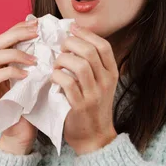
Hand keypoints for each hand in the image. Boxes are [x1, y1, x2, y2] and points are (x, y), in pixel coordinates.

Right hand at [0, 18, 38, 153]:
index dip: (18, 28)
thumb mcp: (32, 77)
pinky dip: (11, 71)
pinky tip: (27, 74)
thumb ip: (32, 60)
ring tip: (34, 59)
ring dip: (15, 53)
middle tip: (36, 32)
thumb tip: (45, 37)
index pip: (3, 38)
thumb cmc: (29, 106)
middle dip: (16, 34)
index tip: (36, 24)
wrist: (21, 134)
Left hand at [51, 23, 118, 154]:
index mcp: (112, 73)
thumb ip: (92, 64)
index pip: (103, 45)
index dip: (86, 33)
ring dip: (63, 59)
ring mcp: (94, 95)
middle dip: (71, 43)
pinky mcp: (80, 106)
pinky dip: (57, 76)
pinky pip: (67, 83)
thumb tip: (74, 37)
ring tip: (56, 64)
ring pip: (79, 65)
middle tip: (61, 47)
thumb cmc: (92, 106)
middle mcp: (106, 82)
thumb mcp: (100, 84)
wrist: (94, 137)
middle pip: (90, 51)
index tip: (72, 28)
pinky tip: (53, 78)